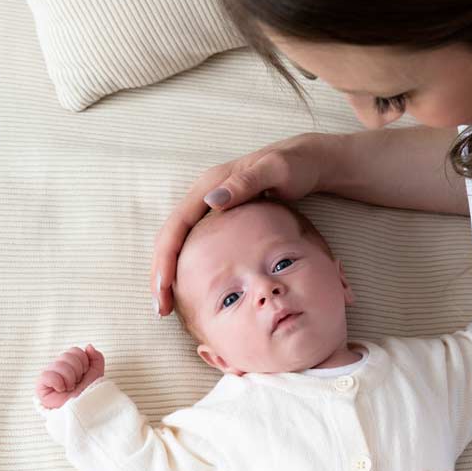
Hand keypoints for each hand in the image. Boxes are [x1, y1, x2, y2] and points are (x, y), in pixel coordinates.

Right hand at [36, 345, 105, 408]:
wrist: (85, 410)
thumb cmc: (89, 394)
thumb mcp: (97, 374)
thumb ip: (96, 358)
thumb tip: (88, 346)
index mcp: (70, 365)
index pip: (74, 350)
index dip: (83, 361)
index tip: (85, 374)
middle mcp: (58, 369)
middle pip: (66, 355)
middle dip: (77, 370)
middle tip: (77, 382)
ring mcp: (49, 377)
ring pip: (58, 364)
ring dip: (69, 378)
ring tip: (70, 388)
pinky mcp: (41, 387)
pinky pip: (46, 375)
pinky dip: (58, 382)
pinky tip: (61, 390)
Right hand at [150, 133, 334, 316]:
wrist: (310, 162)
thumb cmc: (296, 165)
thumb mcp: (276, 170)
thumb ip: (246, 183)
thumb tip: (211, 202)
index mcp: (209, 186)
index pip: (176, 226)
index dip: (165, 258)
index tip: (164, 289)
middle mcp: (204, 195)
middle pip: (171, 237)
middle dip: (161, 272)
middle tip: (162, 308)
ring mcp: (213, 206)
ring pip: (180, 243)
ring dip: (171, 272)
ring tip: (170, 306)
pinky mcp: (225, 216)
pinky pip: (197, 244)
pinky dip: (189, 267)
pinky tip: (193, 289)